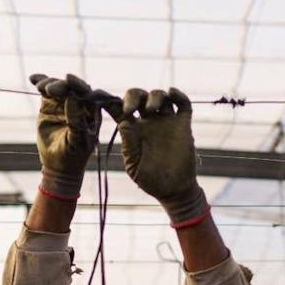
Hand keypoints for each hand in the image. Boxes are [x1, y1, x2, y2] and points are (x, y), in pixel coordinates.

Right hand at [30, 73, 100, 198]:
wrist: (58, 166)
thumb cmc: (73, 156)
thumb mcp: (77, 141)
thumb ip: (76, 120)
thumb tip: (72, 97)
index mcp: (92, 112)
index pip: (87, 94)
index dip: (78, 86)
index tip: (68, 79)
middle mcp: (80, 104)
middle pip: (72, 87)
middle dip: (61, 85)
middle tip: (50, 89)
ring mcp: (65, 102)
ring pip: (58, 86)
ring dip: (49, 83)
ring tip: (41, 87)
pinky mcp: (51, 104)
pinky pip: (46, 90)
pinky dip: (40, 83)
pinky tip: (33, 78)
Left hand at [115, 87, 207, 225]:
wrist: (174, 191)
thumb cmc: (151, 181)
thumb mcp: (134, 166)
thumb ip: (129, 146)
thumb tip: (123, 123)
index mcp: (133, 131)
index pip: (119, 110)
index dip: (110, 101)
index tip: (102, 97)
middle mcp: (148, 122)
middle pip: (140, 97)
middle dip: (133, 96)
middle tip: (130, 108)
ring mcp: (166, 122)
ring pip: (160, 96)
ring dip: (154, 96)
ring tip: (151, 109)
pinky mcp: (183, 125)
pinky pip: (183, 104)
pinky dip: (179, 95)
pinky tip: (172, 92)